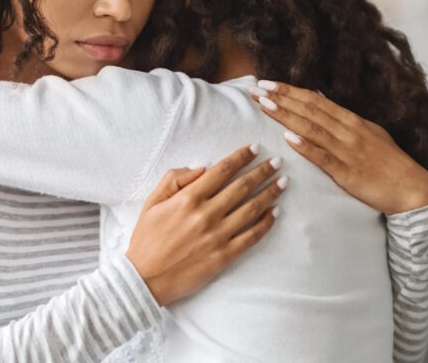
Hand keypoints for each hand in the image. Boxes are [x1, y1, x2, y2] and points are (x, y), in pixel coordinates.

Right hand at [126, 144, 285, 305]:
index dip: (241, 157)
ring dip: (270, 193)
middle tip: (276, 162)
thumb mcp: (152, 202)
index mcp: (188, 199)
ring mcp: (217, 236)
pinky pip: (251, 236)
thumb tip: (202, 168)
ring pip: (251, 209)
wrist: (145, 279)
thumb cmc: (146, 239)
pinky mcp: (224, 256)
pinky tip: (275, 213)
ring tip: (282, 183)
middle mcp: (206, 214)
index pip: (222, 171)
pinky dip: (266, 223)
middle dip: (262, 171)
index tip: (255, 149)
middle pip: (242, 186)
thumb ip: (174, 179)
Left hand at [250, 80, 427, 215]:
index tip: (268, 83)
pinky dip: (306, 147)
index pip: (315, 101)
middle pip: (309, 110)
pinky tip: (288, 139)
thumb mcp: (369, 133)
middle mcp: (348, 132)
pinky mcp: (347, 173)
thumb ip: (344, 120)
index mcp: (352, 121)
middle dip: (281, 98)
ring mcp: (347, 151)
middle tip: (257, 89)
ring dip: (287, 116)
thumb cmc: (389, 162)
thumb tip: (321, 102)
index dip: (290, 91)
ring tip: (266, 106)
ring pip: (312, 130)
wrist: (411, 189)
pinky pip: (323, 158)